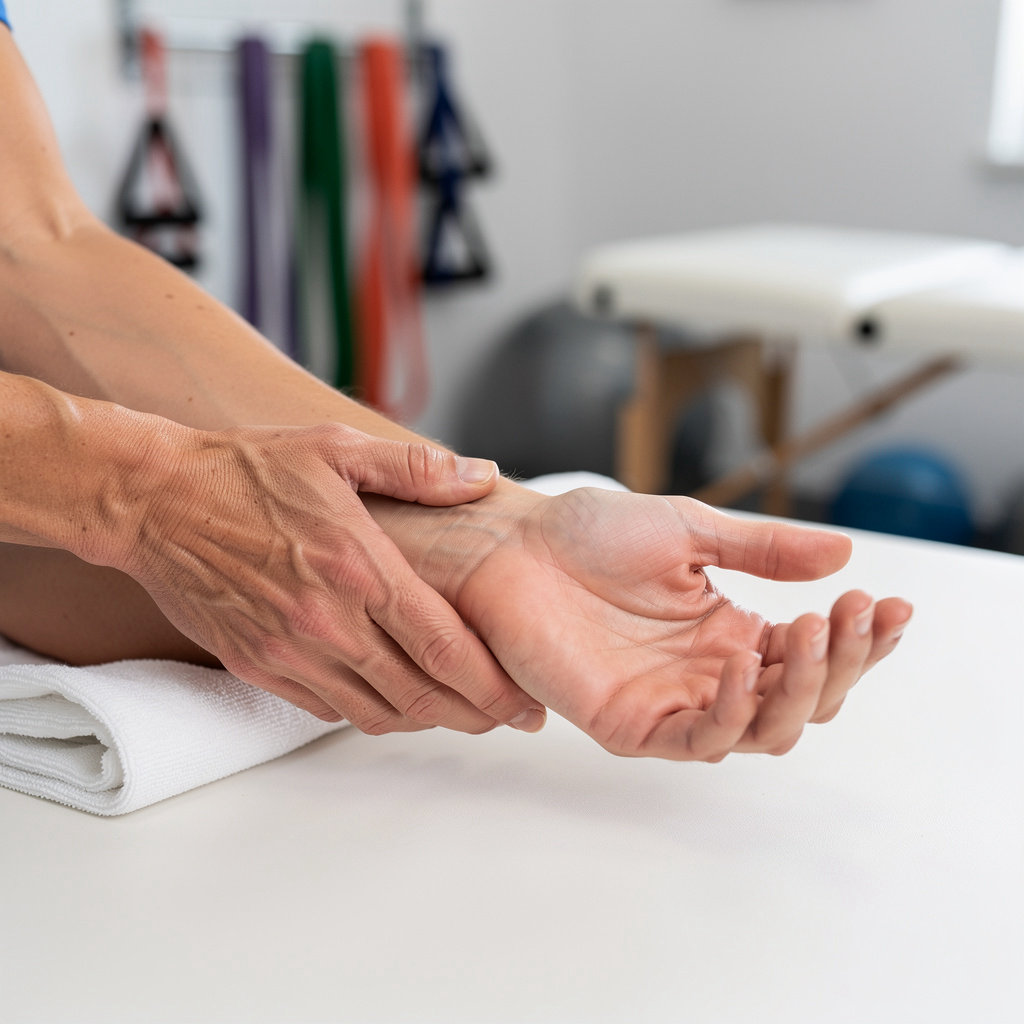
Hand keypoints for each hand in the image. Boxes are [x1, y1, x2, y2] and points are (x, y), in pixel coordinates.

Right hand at [117, 422, 546, 734]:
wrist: (156, 501)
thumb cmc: (248, 471)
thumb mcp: (336, 450)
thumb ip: (416, 469)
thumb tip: (482, 477)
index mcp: (359, 567)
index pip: (444, 647)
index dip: (494, 686)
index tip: (525, 703)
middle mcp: (328, 620)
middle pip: (421, 694)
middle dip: (476, 715)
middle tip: (511, 717)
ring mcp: (289, 651)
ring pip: (377, 713)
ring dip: (427, 720)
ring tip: (462, 712)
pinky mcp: (258, 666)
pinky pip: (328, 710)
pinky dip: (371, 713)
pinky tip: (395, 698)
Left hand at [397, 486, 910, 759]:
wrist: (516, 546)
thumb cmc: (589, 535)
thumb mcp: (692, 531)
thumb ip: (763, 551)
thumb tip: (845, 552)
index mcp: (728, 631)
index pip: (812, 654)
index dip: (859, 638)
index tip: (892, 605)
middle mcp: (708, 674)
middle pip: (803, 699)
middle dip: (843, 662)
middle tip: (858, 614)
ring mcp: (673, 702)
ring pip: (766, 729)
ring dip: (804, 687)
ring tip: (814, 630)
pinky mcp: (632, 724)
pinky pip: (699, 739)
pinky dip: (735, 711)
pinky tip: (745, 662)